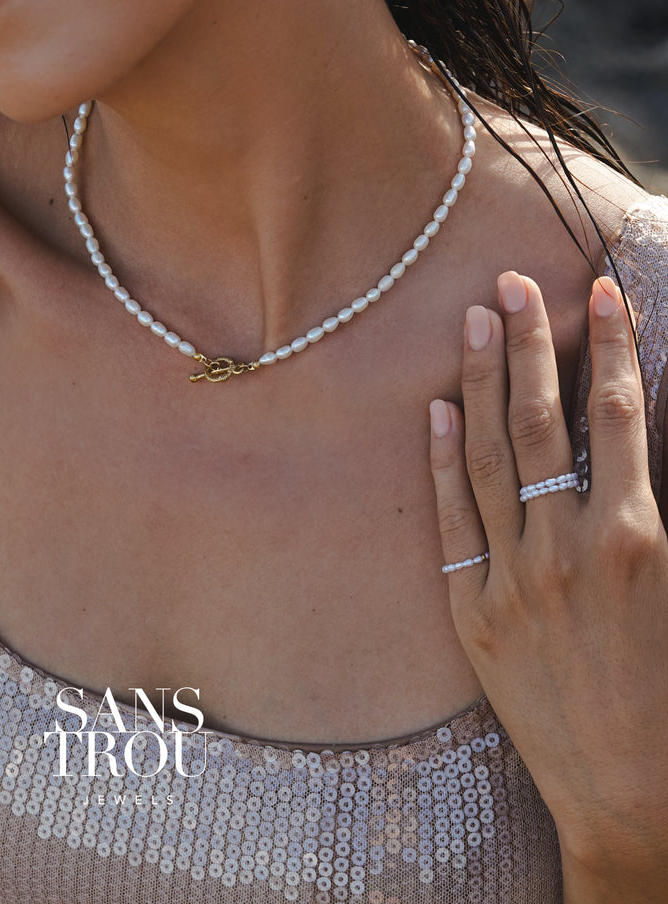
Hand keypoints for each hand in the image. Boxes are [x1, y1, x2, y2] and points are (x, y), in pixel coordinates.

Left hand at [427, 271, 667, 899]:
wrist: (634, 796)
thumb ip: (653, 505)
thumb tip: (633, 436)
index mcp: (638, 539)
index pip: (619, 415)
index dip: (608, 347)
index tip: (597, 291)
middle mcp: (568, 547)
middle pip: (541, 421)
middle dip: (528, 344)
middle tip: (511, 282)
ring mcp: (512, 577)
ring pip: (489, 457)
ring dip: (478, 383)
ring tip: (470, 322)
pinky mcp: (472, 610)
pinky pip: (451, 519)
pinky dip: (441, 461)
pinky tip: (433, 412)